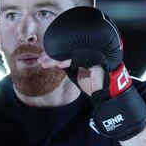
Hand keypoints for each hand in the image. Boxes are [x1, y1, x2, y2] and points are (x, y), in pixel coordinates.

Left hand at [43, 7, 145, 138]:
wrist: (104, 95)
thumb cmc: (91, 83)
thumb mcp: (76, 72)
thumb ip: (67, 64)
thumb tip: (51, 59)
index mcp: (85, 52)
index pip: (67, 50)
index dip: (54, 53)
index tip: (43, 57)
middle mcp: (90, 51)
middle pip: (68, 49)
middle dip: (53, 54)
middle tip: (41, 59)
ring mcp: (95, 55)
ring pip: (72, 53)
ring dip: (57, 58)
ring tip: (45, 62)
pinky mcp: (98, 61)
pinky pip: (80, 59)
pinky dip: (69, 61)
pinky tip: (59, 65)